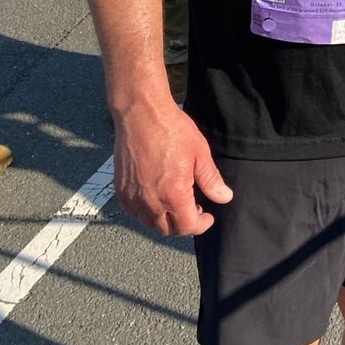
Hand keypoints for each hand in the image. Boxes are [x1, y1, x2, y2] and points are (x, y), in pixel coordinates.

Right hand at [112, 100, 232, 235]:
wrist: (141, 114)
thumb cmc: (171, 130)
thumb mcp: (199, 153)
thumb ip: (211, 180)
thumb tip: (224, 197)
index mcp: (173, 195)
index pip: (188, 226)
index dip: (201, 225)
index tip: (208, 217)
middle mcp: (150, 202)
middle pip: (168, 230)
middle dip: (184, 225)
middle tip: (194, 209)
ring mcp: (133, 197)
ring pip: (149, 223)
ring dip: (165, 220)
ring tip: (176, 203)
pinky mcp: (121, 189)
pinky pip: (134, 212)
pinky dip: (146, 212)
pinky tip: (156, 197)